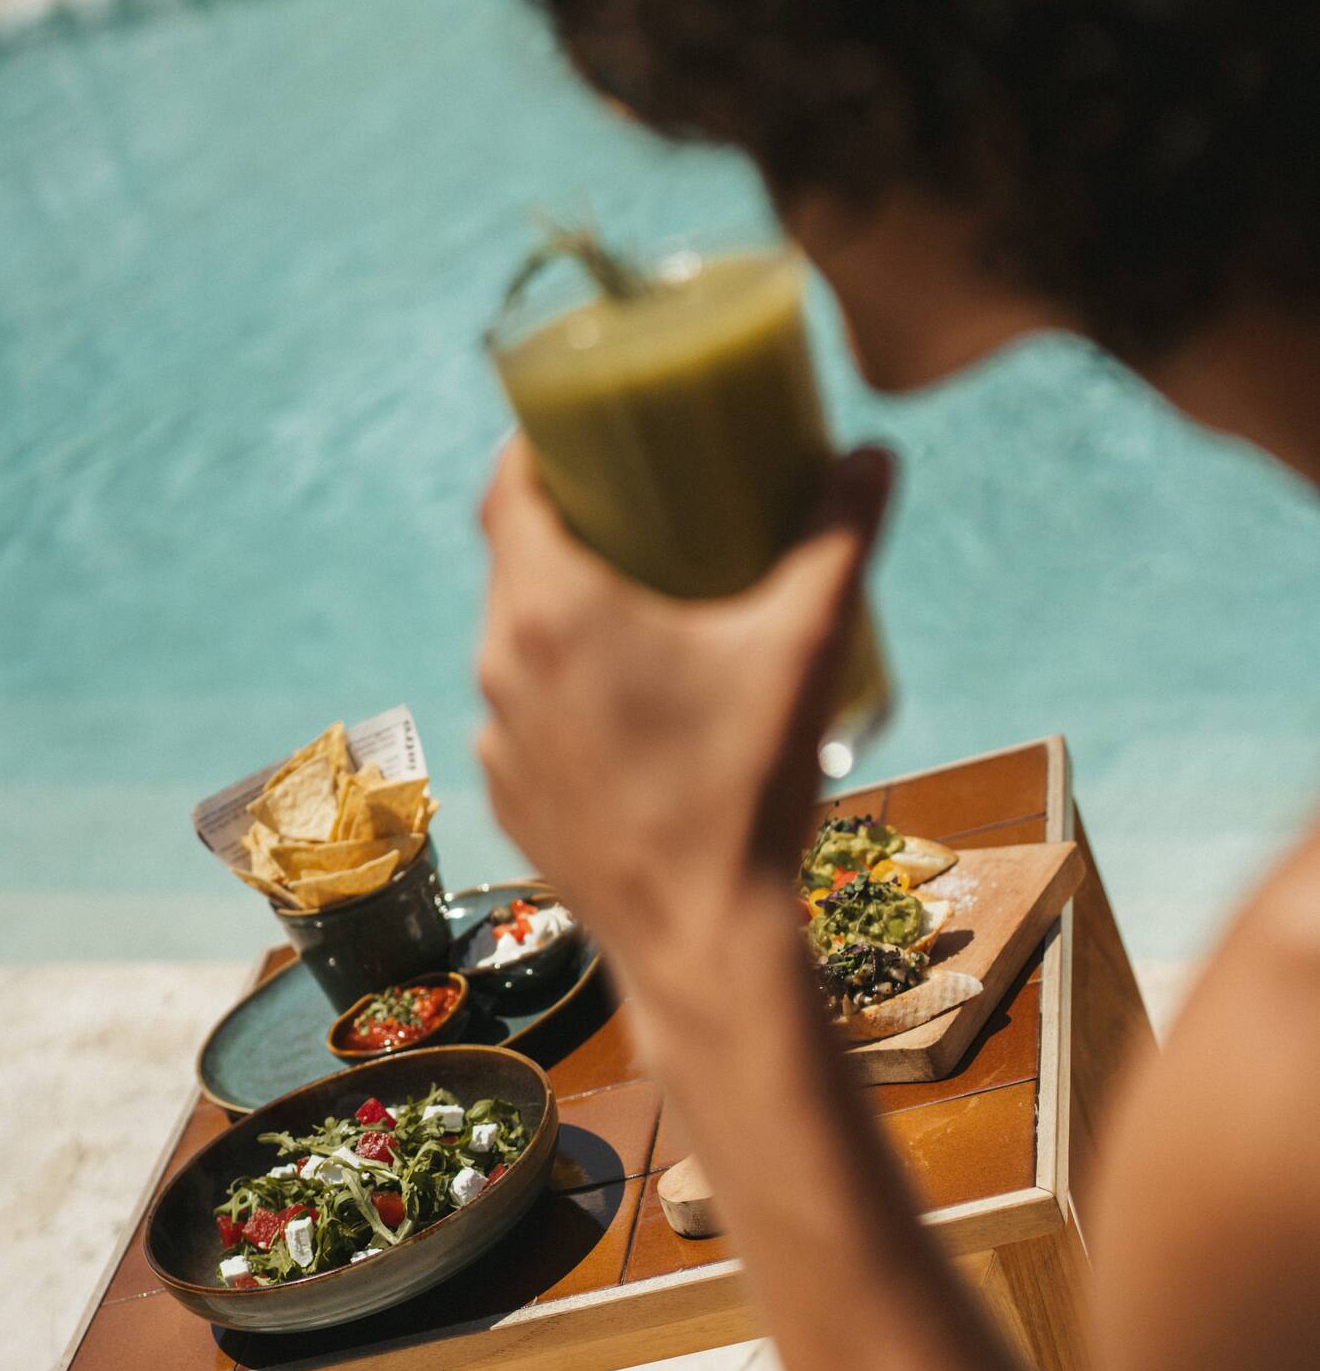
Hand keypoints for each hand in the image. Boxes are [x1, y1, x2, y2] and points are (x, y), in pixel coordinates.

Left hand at [475, 438, 892, 985]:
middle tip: (633, 502)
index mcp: (549, 609)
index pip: (505, 491)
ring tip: (634, 601)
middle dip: (566, 525)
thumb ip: (839, 539)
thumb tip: (872, 454)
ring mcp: (498, 738)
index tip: (573, 427)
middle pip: (513, 562)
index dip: (534, 448)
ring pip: (515, 641)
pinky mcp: (511, 795)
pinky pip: (523, 715)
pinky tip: (621, 701)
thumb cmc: (746, 785)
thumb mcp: (804, 646)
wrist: (704, 943)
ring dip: (560, 612)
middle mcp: (500, 665)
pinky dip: (560, 690)